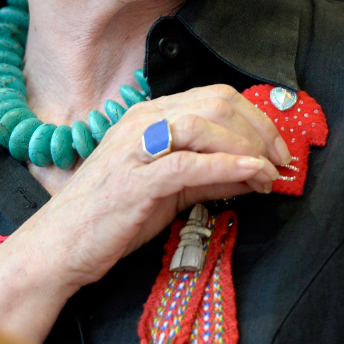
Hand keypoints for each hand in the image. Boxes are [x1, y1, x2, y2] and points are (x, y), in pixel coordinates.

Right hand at [19, 83, 288, 289]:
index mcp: (148, 117)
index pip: (214, 98)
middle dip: (260, 129)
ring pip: (206, 125)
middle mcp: (142, 122)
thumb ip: (210, 176)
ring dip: (249, 147)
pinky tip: (253, 175)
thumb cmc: (110, 217)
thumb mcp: (169, 190)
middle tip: (282, 159)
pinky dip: (229, 166)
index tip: (278, 147)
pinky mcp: (136, 179)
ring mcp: (137, 148)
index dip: (255, 119)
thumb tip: (256, 171)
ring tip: (270, 172)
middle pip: (217, 103)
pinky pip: (190, 164)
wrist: (61, 245)